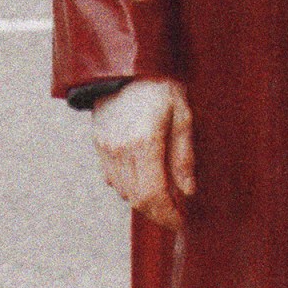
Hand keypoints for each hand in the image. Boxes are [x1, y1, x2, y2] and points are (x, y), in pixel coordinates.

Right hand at [91, 78, 194, 230]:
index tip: (180, 222)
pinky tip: (144, 179)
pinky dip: (129, 187)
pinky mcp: (99, 144)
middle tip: (174, 216)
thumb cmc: (160, 86)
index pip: (153, 195)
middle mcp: (121, 150)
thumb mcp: (182, 115)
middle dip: (157, 213)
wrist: (125, 65)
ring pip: (124, 191)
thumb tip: (187, 191)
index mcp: (145, 143)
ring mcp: (106, 149)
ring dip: (143, 201)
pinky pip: (112, 178)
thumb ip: (184, 156)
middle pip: (137, 199)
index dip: (167, 214)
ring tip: (164, 197)